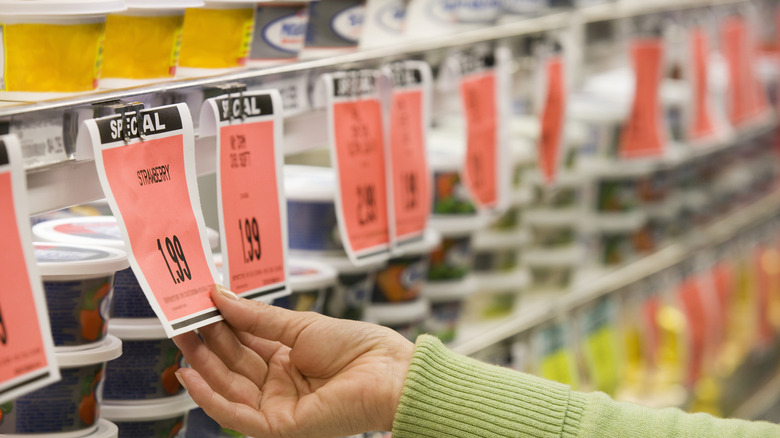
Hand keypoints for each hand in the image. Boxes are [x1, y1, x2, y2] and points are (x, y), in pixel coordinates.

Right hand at [173, 286, 414, 437]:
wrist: (390, 372)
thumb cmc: (359, 347)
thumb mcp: (300, 325)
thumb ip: (257, 317)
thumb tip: (220, 297)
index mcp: (288, 358)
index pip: (244, 341)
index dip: (220, 323)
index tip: (197, 303)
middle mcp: (279, 383)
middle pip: (233, 363)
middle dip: (206, 341)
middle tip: (180, 317)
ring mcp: (278, 405)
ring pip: (229, 386)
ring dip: (202, 364)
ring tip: (180, 337)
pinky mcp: (280, 425)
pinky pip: (236, 414)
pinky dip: (210, 397)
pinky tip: (190, 375)